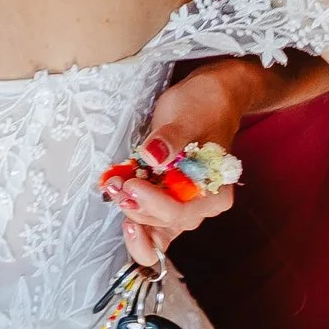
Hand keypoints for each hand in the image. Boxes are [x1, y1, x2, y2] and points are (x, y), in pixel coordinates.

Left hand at [109, 62, 252, 265]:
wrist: (206, 101)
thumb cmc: (203, 107)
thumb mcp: (187, 117)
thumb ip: (171, 139)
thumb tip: (153, 155)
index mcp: (215, 192)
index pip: (180, 211)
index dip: (152, 202)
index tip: (131, 184)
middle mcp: (202, 206)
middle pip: (165, 223)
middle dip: (136, 207)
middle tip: (114, 184)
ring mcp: (183, 206)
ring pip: (155, 228)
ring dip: (131, 211)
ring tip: (113, 186)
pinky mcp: (167, 202)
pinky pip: (150, 223)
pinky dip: (132, 214)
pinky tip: (119, 198)